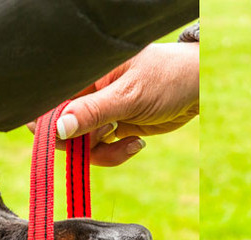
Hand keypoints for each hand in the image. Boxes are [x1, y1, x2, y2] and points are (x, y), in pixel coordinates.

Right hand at [51, 42, 198, 166]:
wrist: (198, 91)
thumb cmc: (167, 79)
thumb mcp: (129, 96)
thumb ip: (92, 112)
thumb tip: (58, 128)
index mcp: (86, 74)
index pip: (53, 101)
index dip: (51, 122)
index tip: (59, 138)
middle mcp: (88, 92)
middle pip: (64, 128)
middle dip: (83, 141)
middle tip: (108, 135)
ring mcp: (99, 112)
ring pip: (81, 144)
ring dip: (103, 151)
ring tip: (130, 140)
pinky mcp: (111, 128)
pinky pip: (99, 150)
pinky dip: (115, 154)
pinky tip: (136, 143)